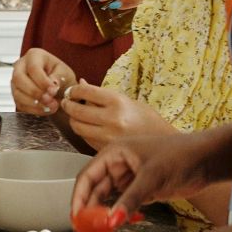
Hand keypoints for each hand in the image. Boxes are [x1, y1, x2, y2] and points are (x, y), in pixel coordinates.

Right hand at [11, 48, 76, 114]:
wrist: (59, 89)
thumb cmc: (62, 77)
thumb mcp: (65, 73)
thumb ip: (59, 77)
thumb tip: (52, 84)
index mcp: (34, 55)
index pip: (33, 68)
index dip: (42, 81)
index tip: (54, 90)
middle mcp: (20, 66)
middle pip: (18, 78)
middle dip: (34, 92)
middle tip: (49, 100)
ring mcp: (16, 81)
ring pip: (17, 93)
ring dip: (34, 103)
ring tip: (51, 107)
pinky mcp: (16, 94)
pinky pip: (19, 104)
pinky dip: (33, 110)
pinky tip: (46, 110)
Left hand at [62, 83, 176, 152]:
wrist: (163, 143)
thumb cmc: (147, 119)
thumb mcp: (127, 100)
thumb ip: (102, 94)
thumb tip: (81, 83)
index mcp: (117, 102)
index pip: (85, 91)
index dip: (73, 90)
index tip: (72, 91)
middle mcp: (111, 119)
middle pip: (76, 111)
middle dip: (68, 105)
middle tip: (67, 102)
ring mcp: (108, 136)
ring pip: (77, 126)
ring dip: (73, 119)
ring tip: (76, 115)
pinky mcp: (106, 149)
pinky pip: (85, 138)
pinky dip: (83, 131)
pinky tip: (88, 126)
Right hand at [71, 134, 209, 222]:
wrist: (209, 159)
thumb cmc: (180, 156)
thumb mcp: (152, 177)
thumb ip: (130, 199)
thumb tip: (111, 220)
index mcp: (113, 153)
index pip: (87, 177)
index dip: (79, 197)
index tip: (76, 217)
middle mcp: (118, 165)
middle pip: (95, 190)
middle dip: (89, 210)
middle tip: (86, 231)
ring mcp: (130, 178)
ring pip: (109, 200)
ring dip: (105, 215)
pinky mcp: (142, 190)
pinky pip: (124, 205)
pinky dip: (121, 215)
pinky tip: (121, 224)